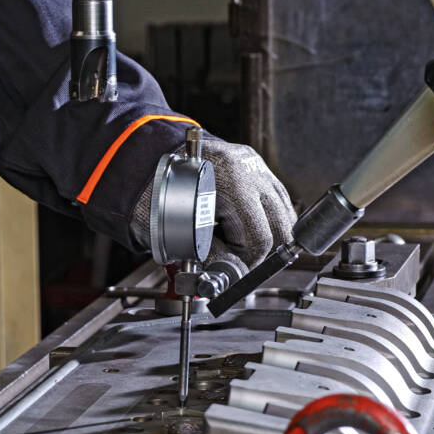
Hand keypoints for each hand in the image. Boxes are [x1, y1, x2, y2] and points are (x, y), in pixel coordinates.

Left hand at [129, 133, 294, 267]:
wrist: (148, 159)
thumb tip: (229, 274)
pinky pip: (278, 200)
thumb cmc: (156, 193)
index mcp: (230, 181)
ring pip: (285, 214)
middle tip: (240, 260)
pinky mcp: (257, 167)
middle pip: (281, 228)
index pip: (259, 238)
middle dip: (262, 251)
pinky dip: (269, 219)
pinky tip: (248, 227)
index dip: (247, 262)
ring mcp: (256, 166)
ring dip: (269, 235)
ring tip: (242, 244)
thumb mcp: (176, 229)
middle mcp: (248, 170)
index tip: (234, 269)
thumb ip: (207, 253)